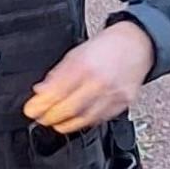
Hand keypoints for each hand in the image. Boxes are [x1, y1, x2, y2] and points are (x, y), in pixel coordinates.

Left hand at [23, 22, 153, 132]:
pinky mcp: (124, 103)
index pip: (57, 92)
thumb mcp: (76, 53)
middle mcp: (100, 81)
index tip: (31, 110)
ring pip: (85, 118)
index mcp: (85, 65)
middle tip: (41, 119)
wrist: (138, 44)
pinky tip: (78, 120)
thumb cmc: (107, 46)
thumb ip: (58, 73)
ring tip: (57, 124)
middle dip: (51, 117)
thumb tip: (41, 91)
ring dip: (67, 124)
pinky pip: (101, 118)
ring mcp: (114, 94)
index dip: (41, 105)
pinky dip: (86, 122)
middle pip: (70, 108)